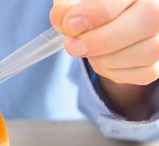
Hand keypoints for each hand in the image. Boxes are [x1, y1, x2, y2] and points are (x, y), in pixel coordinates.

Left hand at [50, 0, 158, 119]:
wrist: (110, 24)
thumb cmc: (93, 9)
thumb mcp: (76, 2)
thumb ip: (67, 8)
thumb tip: (63, 21)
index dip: (95, 12)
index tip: (71, 25)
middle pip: (147, 19)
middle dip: (101, 40)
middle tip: (73, 46)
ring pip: (147, 51)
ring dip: (106, 59)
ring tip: (88, 52)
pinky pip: (143, 73)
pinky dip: (115, 72)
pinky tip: (102, 60)